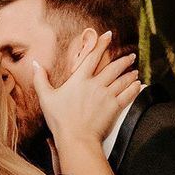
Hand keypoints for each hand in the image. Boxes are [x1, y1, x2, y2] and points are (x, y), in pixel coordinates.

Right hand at [29, 32, 140, 150]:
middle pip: (113, 67)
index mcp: (79, 80)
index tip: (108, 35)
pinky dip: (134, 88)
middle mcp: (95, 84)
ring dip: (130, 73)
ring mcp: (106, 95)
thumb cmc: (60, 120)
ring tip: (135, 70)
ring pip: (122, 79)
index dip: (101, 44)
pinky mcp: (114, 107)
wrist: (76, 139)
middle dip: (123, 60)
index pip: (92, 57)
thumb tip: (35, 64)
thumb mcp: (46, 98)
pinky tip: (138, 84)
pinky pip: (127, 94)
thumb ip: (40, 80)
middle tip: (130, 56)